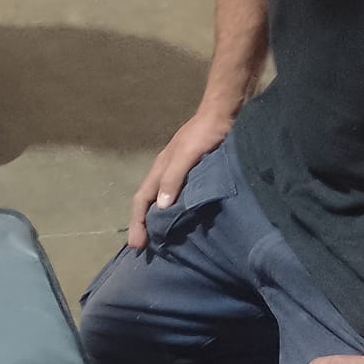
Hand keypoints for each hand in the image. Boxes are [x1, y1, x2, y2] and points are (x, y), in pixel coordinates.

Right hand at [127, 107, 234, 248]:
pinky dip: (177, 213)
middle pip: (148, 203)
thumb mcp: (187, 154)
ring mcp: (182, 174)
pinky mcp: (197, 175)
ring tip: (162, 241)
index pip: (141, 200)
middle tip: (144, 250)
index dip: (137, 223)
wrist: (225, 113)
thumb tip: (160, 207)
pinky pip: (181, 198)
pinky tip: (185, 222)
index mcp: (160, 169)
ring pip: (164, 201)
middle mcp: (167, 173)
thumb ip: (173, 178)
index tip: (137, 246)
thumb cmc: (205, 133)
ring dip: (159, 221)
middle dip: (143, 226)